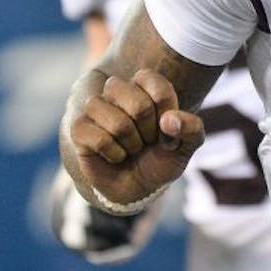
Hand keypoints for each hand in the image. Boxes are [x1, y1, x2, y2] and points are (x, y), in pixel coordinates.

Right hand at [67, 68, 204, 206]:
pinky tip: (115, 156)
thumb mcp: (188, 145)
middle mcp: (118, 90)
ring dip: (131, 145)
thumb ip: (191, 128)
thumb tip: (168, 121)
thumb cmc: (162, 157)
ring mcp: (96, 107)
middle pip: (139, 104)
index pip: (159, 87)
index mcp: (145, 84)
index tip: (166, 128)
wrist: (138, 185)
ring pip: (118, 123)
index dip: (167, 113)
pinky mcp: (79, 128)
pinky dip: (114, 154)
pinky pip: (99, 139)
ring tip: (131, 148)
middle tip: (147, 140)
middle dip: (149, 132)